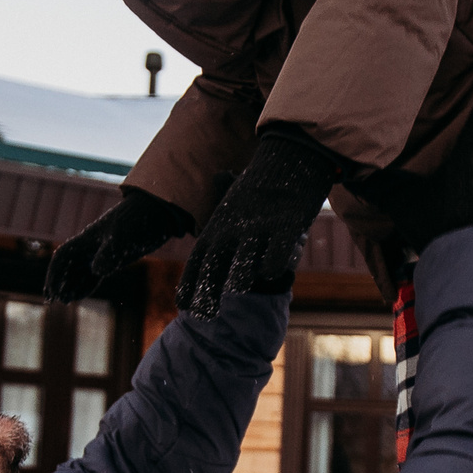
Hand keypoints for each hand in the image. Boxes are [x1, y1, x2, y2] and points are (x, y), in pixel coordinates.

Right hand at [45, 187, 192, 302]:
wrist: (158, 212)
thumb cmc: (139, 221)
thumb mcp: (124, 238)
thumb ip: (109, 254)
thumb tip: (96, 270)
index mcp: (89, 239)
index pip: (63, 256)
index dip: (54, 274)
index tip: (52, 291)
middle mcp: (92, 245)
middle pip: (68, 265)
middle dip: (59, 282)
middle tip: (54, 301)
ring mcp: (103, 251)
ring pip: (80, 270)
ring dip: (71, 285)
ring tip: (65, 301)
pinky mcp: (116, 256)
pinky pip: (94, 272)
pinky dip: (86, 283)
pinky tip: (82, 294)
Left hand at [175, 132, 338, 319]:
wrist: (290, 156)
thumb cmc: (260, 187)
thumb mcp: (231, 204)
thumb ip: (214, 230)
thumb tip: (194, 232)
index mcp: (218, 226)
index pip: (197, 261)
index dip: (189, 285)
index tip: (182, 307)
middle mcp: (234, 229)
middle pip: (215, 267)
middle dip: (208, 294)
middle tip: (203, 316)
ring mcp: (260, 228)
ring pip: (245, 263)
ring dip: (241, 278)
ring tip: (239, 289)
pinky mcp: (287, 226)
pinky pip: (276, 254)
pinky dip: (273, 265)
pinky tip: (271, 272)